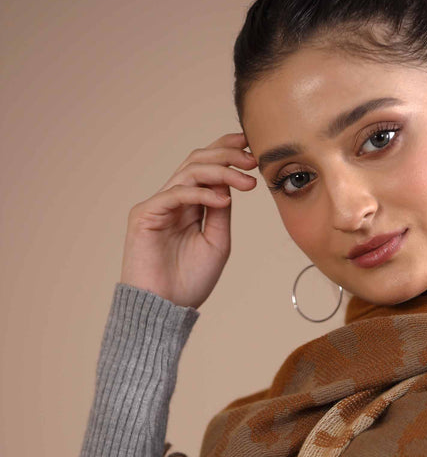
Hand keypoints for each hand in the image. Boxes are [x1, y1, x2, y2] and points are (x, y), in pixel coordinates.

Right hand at [119, 131, 257, 308]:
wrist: (165, 309)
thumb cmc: (189, 282)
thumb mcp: (216, 242)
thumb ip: (220, 213)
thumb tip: (231, 184)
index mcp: (188, 206)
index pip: (205, 168)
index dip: (225, 152)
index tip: (251, 147)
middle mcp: (171, 201)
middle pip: (196, 161)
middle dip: (226, 155)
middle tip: (252, 159)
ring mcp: (157, 206)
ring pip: (188, 172)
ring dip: (220, 171)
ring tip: (246, 180)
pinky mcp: (145, 215)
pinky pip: (176, 194)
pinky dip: (202, 194)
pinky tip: (224, 200)